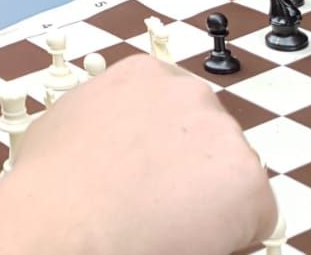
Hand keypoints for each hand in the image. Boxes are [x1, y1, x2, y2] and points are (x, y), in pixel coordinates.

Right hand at [0, 54, 274, 253]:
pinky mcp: (248, 180)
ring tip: (170, 221)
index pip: (178, 109)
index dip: (168, 148)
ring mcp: (222, 133)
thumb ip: (106, 116)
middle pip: (210, 138)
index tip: (156, 171)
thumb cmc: (54, 180)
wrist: (64, 216)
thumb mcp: (70, 120)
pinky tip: (190, 236)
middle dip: (194, 170)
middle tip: (164, 202)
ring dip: (213, 200)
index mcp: (145, 74)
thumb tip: (111, 141)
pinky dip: (234, 234)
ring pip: (234, 176)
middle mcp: (189, 93)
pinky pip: (257, 216)